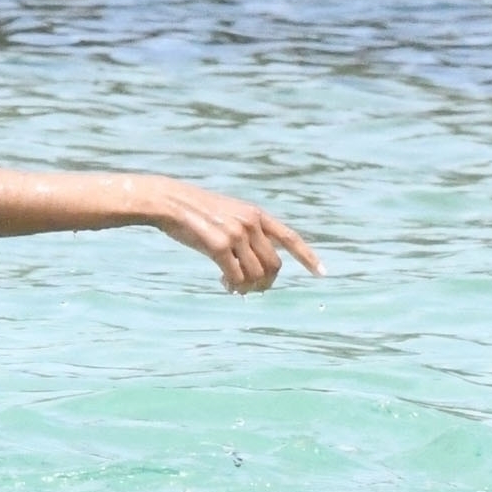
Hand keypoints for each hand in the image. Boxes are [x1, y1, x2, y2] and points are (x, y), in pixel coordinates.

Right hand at [154, 181, 323, 292]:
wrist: (170, 202)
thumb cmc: (196, 213)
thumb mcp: (229, 216)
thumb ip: (247, 234)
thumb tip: (258, 269)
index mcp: (256, 214)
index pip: (290, 238)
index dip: (308, 257)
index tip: (322, 274)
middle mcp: (251, 223)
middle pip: (274, 265)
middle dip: (266, 283)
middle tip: (251, 290)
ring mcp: (236, 233)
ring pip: (256, 274)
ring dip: (247, 287)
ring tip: (233, 286)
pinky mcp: (219, 245)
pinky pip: (236, 277)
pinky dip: (233, 286)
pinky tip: (224, 283)